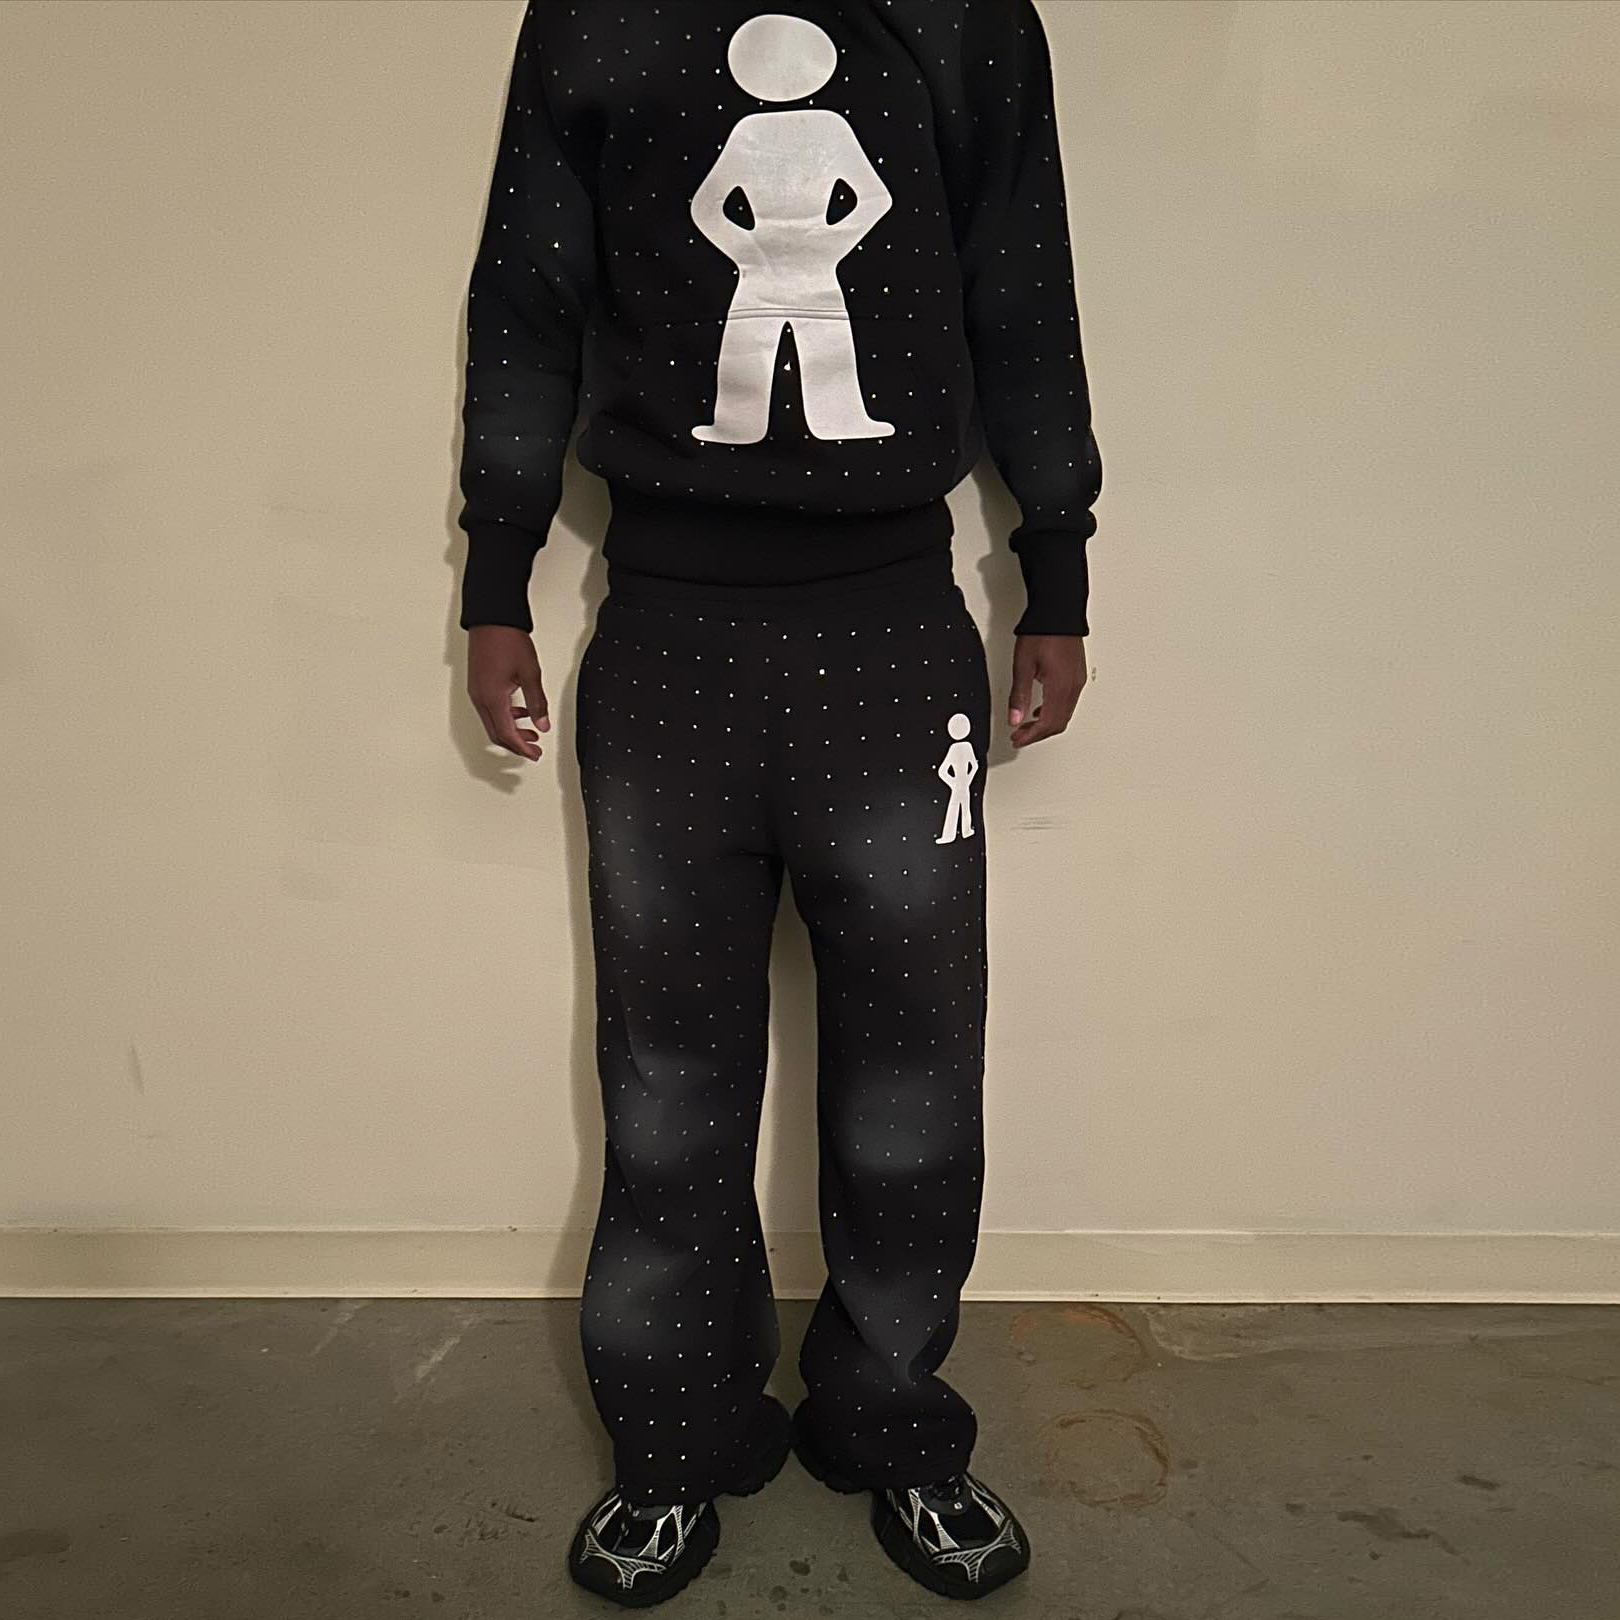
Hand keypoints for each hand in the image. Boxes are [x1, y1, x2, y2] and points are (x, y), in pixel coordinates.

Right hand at [467, 625, 549, 760]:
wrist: (492, 618)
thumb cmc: (508, 640)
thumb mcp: (530, 673)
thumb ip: (537, 703)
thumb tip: (543, 725)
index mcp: (492, 698)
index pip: (507, 735)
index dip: (522, 748)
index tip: (535, 755)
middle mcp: (480, 698)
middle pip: (497, 734)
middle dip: (516, 745)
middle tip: (534, 750)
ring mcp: (476, 691)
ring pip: (492, 723)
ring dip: (511, 731)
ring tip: (531, 732)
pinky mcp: (477, 684)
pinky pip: (489, 710)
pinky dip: (505, 717)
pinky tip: (520, 711)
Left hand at [1008, 634, 1085, 746]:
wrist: (1058, 611)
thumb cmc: (1041, 633)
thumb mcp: (1022, 665)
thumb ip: (1019, 695)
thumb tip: (1014, 719)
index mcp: (1060, 687)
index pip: (1047, 723)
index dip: (1031, 736)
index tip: (1018, 740)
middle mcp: (1073, 687)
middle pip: (1058, 723)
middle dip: (1038, 734)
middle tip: (1020, 736)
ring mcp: (1077, 682)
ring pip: (1064, 715)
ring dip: (1046, 724)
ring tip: (1028, 725)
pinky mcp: (1077, 675)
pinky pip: (1068, 703)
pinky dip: (1054, 712)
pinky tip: (1041, 709)